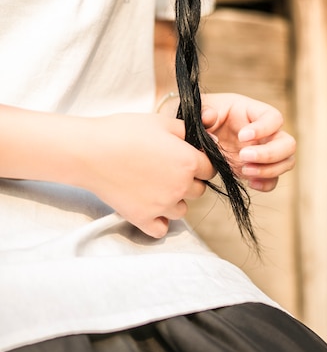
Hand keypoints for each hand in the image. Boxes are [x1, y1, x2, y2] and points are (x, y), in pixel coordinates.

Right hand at [78, 114, 214, 237]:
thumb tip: (207, 137)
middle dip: (188, 180)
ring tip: (155, 185)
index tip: (186, 156)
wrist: (90, 151)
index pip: (210, 168)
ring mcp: (162, 206)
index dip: (200, 161)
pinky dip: (159, 220)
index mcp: (188, 162)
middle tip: (166, 168)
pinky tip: (150, 205)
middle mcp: (180, 187)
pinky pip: (162, 229)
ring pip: (183, 210)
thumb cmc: (124, 132)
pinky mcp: (143, 219)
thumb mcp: (161, 122)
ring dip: (175, 200)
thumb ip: (188, 131)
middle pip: (199, 190)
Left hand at [201, 93, 295, 191]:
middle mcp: (265, 132)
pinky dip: (266, 184)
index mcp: (253, 112)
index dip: (263, 128)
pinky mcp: (259, 168)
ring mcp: (264, 151)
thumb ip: (204, 112)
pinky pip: (274, 179)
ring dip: (269, 170)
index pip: (273, 118)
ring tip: (244, 170)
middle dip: (269, 153)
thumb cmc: (201, 116)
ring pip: (286, 162)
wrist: (195, 135)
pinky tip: (249, 182)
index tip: (242, 137)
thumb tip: (209, 117)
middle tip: (244, 156)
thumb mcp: (199, 108)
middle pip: (288, 143)